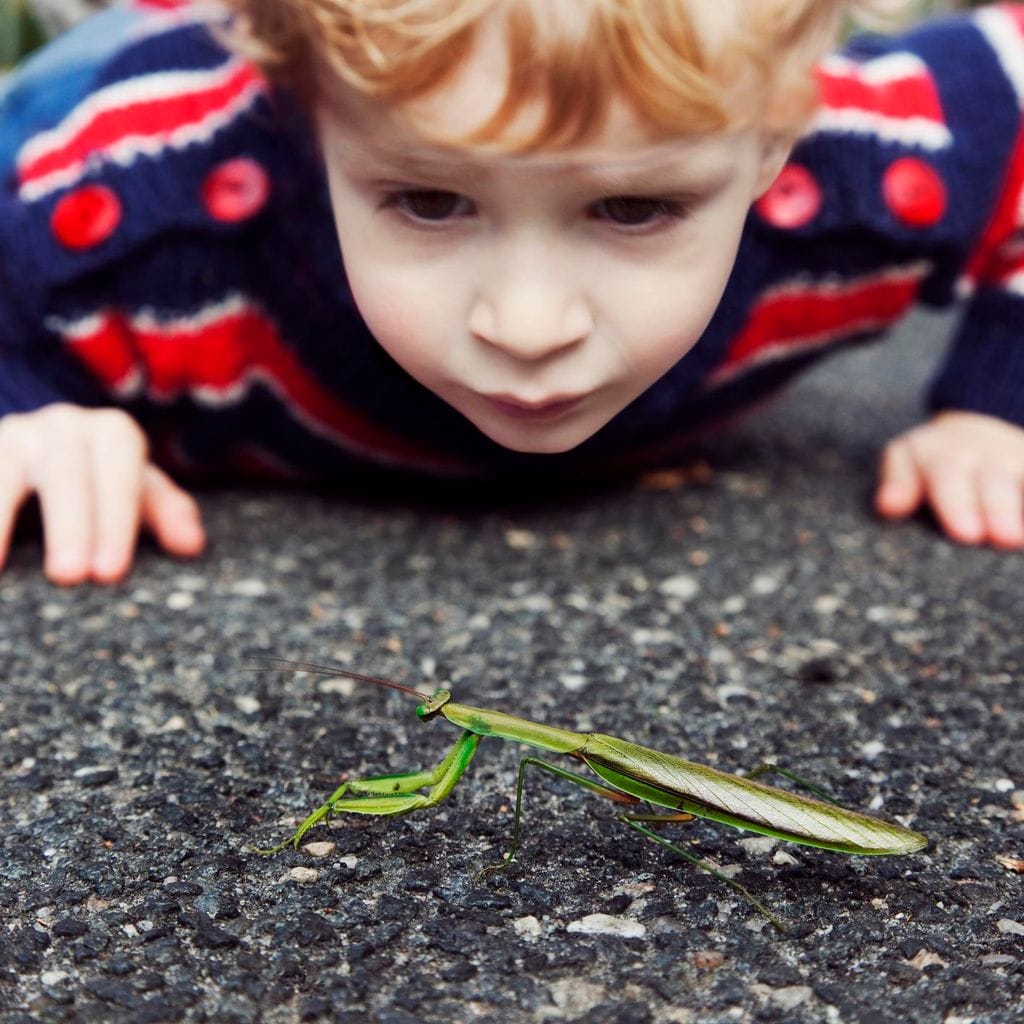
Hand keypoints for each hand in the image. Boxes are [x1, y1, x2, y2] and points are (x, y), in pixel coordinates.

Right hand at [0, 403, 205, 583]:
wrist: (45, 445)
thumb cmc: (104, 480)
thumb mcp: (139, 491)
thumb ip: (168, 512)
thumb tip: (192, 544)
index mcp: (111, 434)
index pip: (119, 475)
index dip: (115, 521)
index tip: (110, 572)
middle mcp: (61, 426)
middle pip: (67, 473)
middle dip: (70, 525)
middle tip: (70, 577)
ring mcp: (13, 435)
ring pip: (4, 471)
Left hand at [875, 410, 1023, 548]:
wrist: (982, 427)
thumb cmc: (936, 458)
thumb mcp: (907, 457)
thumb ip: (898, 481)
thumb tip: (888, 506)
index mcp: (947, 458)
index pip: (949, 480)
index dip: (958, 506)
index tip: (965, 533)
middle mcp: (990, 459)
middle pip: (995, 485)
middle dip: (1001, 510)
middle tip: (1004, 539)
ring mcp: (1022, 461)